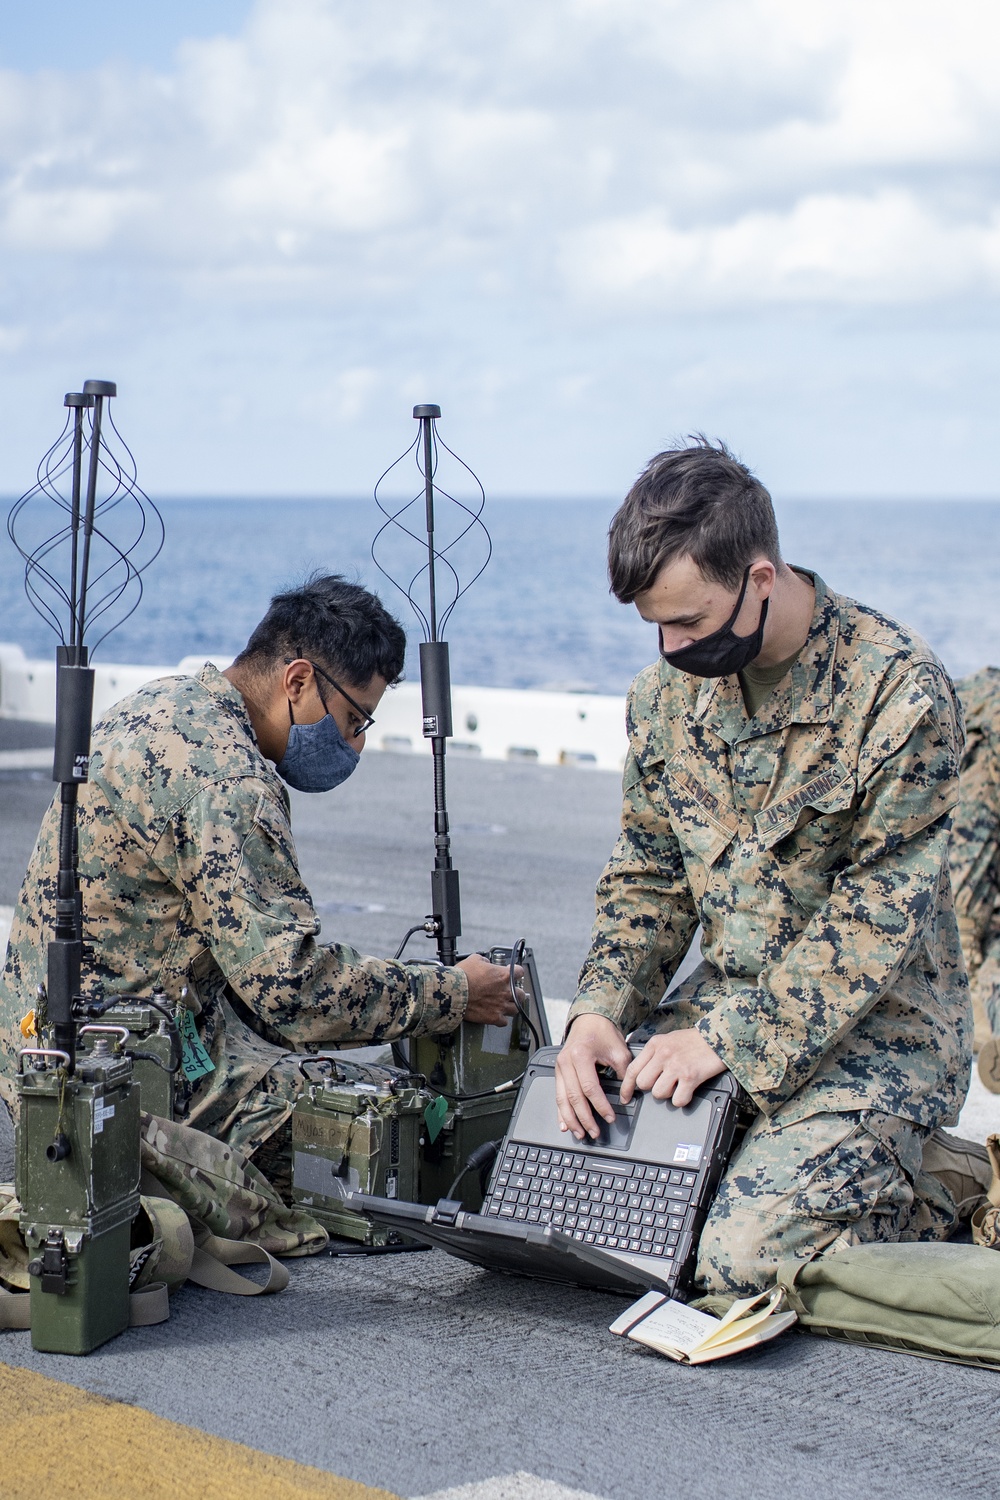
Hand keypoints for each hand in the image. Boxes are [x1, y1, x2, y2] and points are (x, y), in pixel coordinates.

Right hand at [458, 952, 522, 1025]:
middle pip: (521, 994)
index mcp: (503, 976)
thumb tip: (486, 963)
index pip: (520, 972)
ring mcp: (501, 1006)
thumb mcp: (474, 960)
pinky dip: (501, 1019)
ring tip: (505, 1005)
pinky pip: (504, 1022)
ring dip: (511, 1007)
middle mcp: (506, 992)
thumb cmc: (463, 976)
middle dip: (517, 992)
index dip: (516, 972)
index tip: (513, 974)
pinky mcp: (494, 1017)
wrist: (454, 992)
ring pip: (515, 1009)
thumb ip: (484, 961)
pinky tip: (497, 1016)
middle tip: (511, 992)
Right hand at [555, 1014, 632, 1141]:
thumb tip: (627, 1095)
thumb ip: (624, 1074)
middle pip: (573, 1097)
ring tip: (580, 1133)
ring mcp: (559, 1067)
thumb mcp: (618, 1051)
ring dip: (571, 1119)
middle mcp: (566, 1062)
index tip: (610, 1117)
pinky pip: (557, 1095)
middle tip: (595, 1132)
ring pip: (562, 1099)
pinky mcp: (558, 1072)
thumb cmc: (603, 1032)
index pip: (590, 1088)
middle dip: (584, 1118)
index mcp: (581, 1056)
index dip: (600, 1106)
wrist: (589, 1020)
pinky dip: (561, 1112)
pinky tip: (564, 1124)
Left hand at [619, 1029, 725, 1108]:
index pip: (633, 1069)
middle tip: (664, 1083)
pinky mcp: (690, 1076)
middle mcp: (663, 1054)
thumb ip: (654, 1053)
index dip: (626, 1087)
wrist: (719, 1036)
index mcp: (655, 1045)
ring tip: (678, 1084)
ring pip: (658, 1093)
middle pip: (643, 1083)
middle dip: (652, 1088)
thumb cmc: (695, 1040)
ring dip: (668, 1094)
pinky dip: (682, 1099)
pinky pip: (677, 1100)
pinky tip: (687, 1090)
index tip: (626, 1097)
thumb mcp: (669, 1040)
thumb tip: (643, 1071)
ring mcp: (676, 1066)